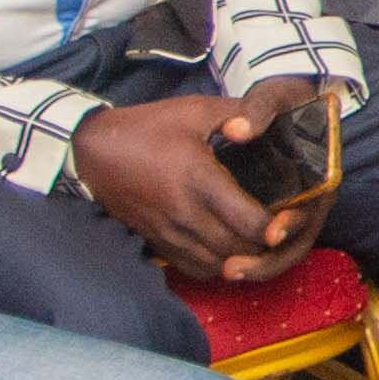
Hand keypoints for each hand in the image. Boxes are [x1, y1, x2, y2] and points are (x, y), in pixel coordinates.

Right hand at [69, 89, 317, 281]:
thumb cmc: (148, 127)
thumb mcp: (195, 110)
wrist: (92, 151)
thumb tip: (272, 123)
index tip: (287, 218)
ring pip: (218, 266)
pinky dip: (217, 265)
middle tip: (281, 231)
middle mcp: (185, 213)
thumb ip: (238, 114)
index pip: (250, 223)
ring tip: (257, 241)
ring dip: (243, 259)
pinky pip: (194, 269)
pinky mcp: (156, 243)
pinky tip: (227, 248)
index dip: (276, 228)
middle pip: (239, 250)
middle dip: (266, 247)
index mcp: (199, 179)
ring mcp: (168, 233)